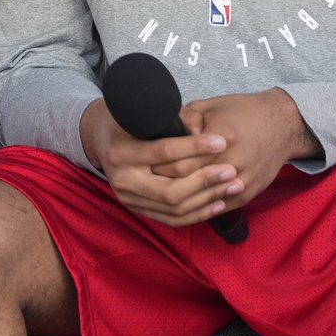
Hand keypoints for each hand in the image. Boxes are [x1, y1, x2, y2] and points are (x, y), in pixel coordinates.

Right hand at [81, 100, 244, 227]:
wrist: (102, 140)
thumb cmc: (128, 122)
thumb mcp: (144, 115)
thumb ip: (172, 122)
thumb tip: (205, 130)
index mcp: (122, 152)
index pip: (163, 152)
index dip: (195, 147)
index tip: (221, 141)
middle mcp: (123, 180)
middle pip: (170, 190)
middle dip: (205, 181)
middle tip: (231, 170)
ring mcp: (129, 199)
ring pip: (174, 208)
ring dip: (208, 198)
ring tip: (233, 185)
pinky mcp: (138, 209)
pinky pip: (172, 220)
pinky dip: (198, 214)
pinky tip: (219, 203)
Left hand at [157, 90, 320, 198]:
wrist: (282, 125)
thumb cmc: (242, 112)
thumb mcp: (210, 106)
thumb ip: (184, 119)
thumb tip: (162, 132)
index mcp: (220, 138)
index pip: (177, 162)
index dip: (157, 165)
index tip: (143, 164)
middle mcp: (232, 162)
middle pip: (185, 182)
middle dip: (161, 182)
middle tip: (145, 179)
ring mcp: (242, 181)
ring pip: (200, 200)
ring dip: (178, 198)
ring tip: (160, 192)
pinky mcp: (248, 194)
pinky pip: (218, 208)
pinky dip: (198, 208)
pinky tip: (182, 203)